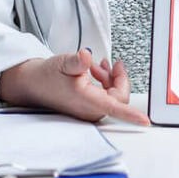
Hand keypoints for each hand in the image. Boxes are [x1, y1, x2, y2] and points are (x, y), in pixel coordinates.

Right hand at [0, 50, 149, 125]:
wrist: (32, 84)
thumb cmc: (46, 76)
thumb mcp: (63, 63)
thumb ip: (77, 61)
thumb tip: (86, 56)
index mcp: (88, 101)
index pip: (116, 109)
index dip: (132, 116)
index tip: (145, 121)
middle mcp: (90, 110)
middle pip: (119, 97)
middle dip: (118, 79)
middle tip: (112, 64)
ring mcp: (89, 110)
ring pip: (112, 96)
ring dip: (110, 79)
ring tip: (99, 66)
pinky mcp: (87, 107)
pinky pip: (105, 97)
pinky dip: (104, 83)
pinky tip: (96, 72)